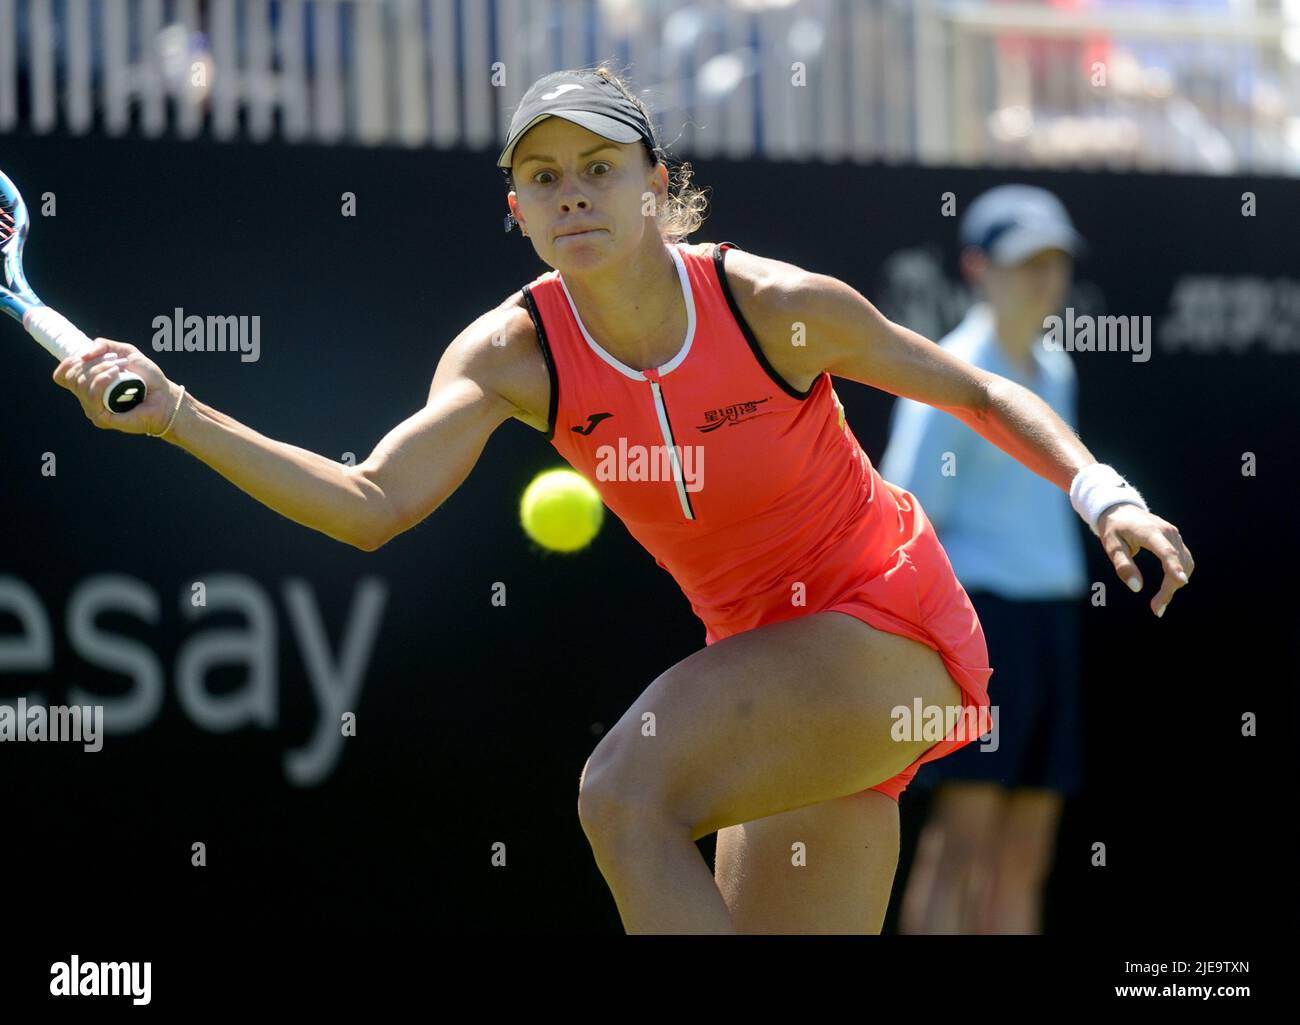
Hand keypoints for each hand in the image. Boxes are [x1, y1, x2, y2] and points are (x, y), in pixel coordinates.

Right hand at [52, 338, 180, 436]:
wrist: (166, 395)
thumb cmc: (147, 376)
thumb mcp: (125, 352)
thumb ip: (104, 345)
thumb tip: (83, 355)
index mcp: (88, 384)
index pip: (62, 376)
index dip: (68, 363)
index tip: (87, 356)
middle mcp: (87, 398)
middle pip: (72, 377)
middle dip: (92, 363)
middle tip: (116, 361)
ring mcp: (93, 409)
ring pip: (80, 385)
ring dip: (99, 370)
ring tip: (120, 367)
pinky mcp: (103, 418)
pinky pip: (91, 398)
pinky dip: (101, 381)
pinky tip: (115, 375)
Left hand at [1096, 503, 1194, 617]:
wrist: (1120, 509)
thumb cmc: (1114, 528)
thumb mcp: (1111, 546)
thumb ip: (1123, 566)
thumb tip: (1137, 588)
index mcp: (1149, 532)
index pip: (1166, 551)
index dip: (1173, 567)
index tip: (1182, 583)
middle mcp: (1167, 532)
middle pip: (1177, 563)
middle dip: (1169, 587)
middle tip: (1156, 609)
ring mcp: (1174, 535)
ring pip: (1185, 564)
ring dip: (1175, 584)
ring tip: (1159, 603)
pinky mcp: (1176, 540)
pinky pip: (1184, 560)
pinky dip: (1178, 575)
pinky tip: (1168, 588)